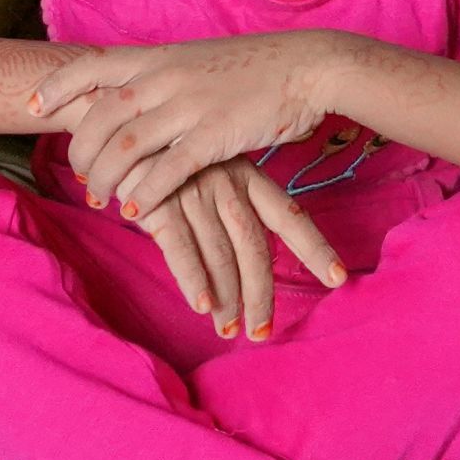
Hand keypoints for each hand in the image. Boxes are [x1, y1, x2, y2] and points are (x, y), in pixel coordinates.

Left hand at [40, 34, 343, 217]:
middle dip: (80, 150)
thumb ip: (163, 78)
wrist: (306, 65)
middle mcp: (165, 77)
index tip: (34, 108)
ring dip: (105, 180)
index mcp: (159, 57)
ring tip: (101, 200)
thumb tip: (132, 99)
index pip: (91, 65)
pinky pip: (167, 170)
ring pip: (125, 147)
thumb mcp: (197, 60)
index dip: (57, 86)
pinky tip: (136, 211)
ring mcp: (188, 105)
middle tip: (79, 175)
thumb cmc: (254, 67)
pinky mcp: (214, 135)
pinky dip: (145, 193)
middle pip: (99, 116)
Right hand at [128, 157, 346, 340]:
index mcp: (248, 176)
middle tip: (262, 331)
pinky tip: (202, 305)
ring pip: (220, 255)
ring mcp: (196, 192)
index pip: (289, 216)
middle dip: (261, 293)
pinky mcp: (161, 202)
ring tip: (229, 330)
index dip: (314, 248)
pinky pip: (182, 248)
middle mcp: (228, 184)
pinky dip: (193, 278)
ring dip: (226, 298)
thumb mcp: (213, 172)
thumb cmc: (172, 159)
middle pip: (255, 247)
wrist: (121, 127)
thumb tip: (251, 261)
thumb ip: (233, 211)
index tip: (338, 278)